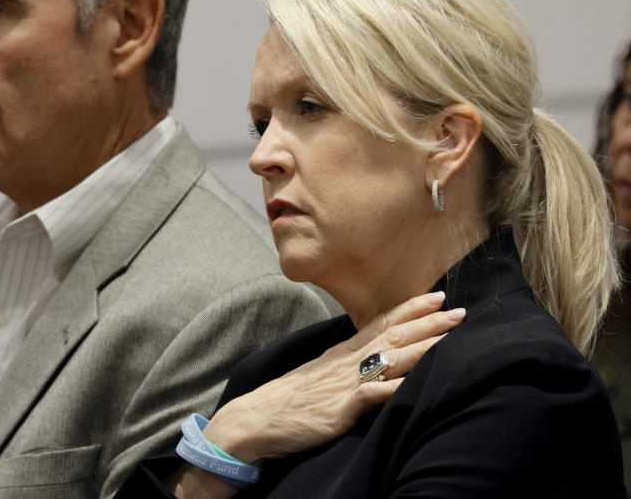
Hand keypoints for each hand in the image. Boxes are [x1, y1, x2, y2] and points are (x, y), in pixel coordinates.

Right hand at [201, 291, 463, 462]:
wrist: (256, 418)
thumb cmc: (287, 400)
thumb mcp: (319, 374)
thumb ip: (344, 365)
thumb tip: (367, 359)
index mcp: (342, 352)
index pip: (382, 323)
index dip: (411, 309)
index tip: (437, 296)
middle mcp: (347, 361)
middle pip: (394, 335)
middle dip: (429, 322)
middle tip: (459, 310)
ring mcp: (345, 383)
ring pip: (392, 358)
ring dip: (425, 347)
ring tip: (453, 337)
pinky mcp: (341, 408)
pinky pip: (374, 394)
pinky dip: (397, 387)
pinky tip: (418, 382)